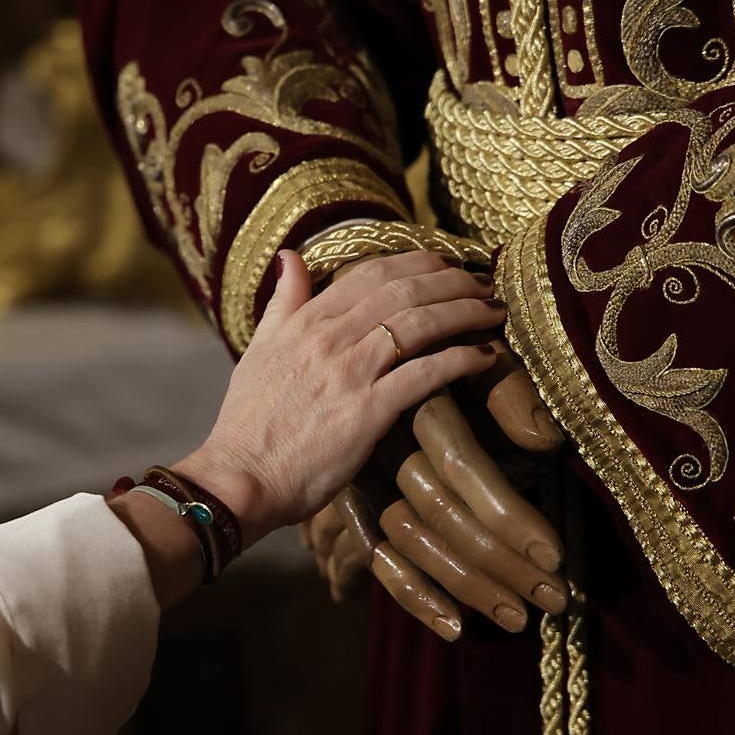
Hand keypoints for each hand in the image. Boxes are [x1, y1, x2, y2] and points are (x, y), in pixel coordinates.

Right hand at [176, 249, 503, 546]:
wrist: (241, 477)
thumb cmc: (248, 422)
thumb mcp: (258, 350)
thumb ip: (282, 303)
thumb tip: (289, 257)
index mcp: (304, 321)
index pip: (371, 273)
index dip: (417, 263)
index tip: (446, 266)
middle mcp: (329, 338)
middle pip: (404, 290)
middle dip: (452, 281)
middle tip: (482, 285)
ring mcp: (350, 373)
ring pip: (420, 324)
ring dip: (465, 312)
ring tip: (494, 312)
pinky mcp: (368, 412)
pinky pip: (425, 374)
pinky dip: (460, 359)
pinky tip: (484, 356)